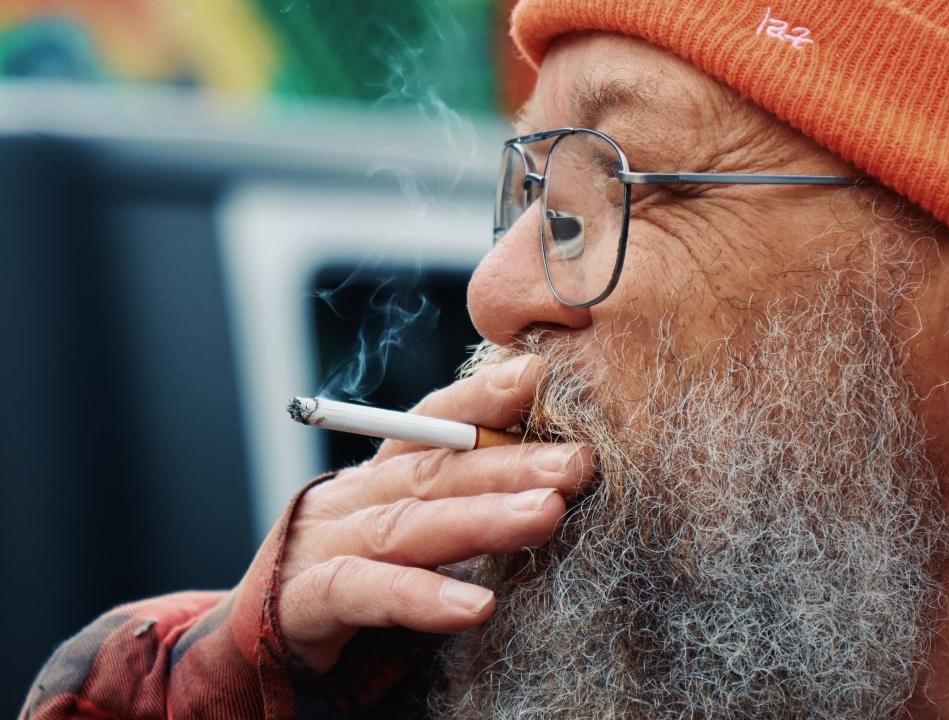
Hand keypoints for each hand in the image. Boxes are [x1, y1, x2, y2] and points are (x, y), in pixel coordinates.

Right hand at [271, 355, 592, 670]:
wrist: (258, 655)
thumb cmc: (358, 587)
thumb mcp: (413, 536)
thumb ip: (462, 505)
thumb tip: (554, 481)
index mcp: (379, 476)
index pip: (432, 423)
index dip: (481, 397)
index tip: (539, 376)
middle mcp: (350, 499)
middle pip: (435, 470)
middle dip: (510, 461)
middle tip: (577, 462)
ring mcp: (321, 546)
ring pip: (408, 524)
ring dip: (482, 517)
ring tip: (548, 513)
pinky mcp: (301, 603)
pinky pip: (363, 592)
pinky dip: (420, 597)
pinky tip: (476, 606)